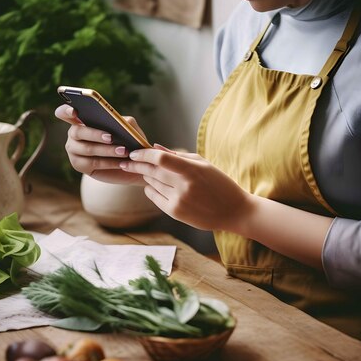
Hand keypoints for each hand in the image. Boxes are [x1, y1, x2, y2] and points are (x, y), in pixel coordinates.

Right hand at [55, 104, 144, 184]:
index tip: (74, 111)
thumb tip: (119, 119)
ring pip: (87, 149)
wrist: (130, 165)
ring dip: (106, 150)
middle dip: (94, 134)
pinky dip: (109, 162)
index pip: (65, 113)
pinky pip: (93, 163)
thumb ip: (125, 121)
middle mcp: (73, 135)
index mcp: (81, 120)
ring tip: (123, 151)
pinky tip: (121, 163)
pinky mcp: (79, 166)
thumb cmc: (128, 142)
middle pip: (77, 132)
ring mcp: (74, 151)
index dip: (65, 111)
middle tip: (111, 137)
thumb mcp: (129, 129)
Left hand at [119, 145, 251, 231]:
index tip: (134, 152)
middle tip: (127, 160)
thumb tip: (155, 147)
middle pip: (152, 172)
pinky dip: (150, 190)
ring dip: (146, 176)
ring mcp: (179, 201)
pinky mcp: (176, 213)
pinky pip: (155, 197)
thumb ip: (179, 156)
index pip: (161, 159)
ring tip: (142, 171)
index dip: (144, 154)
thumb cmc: (219, 183)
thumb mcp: (204, 164)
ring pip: (152, 184)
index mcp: (192, 170)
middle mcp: (184, 186)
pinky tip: (151, 185)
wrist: (233, 211)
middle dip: (137, 165)